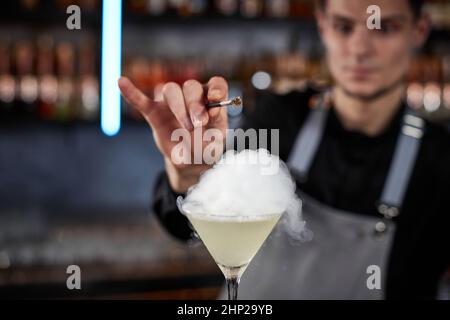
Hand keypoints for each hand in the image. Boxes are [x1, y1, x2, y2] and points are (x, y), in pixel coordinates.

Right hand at [118, 76, 228, 192]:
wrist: (191, 161)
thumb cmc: (206, 147)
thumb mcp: (216, 142)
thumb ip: (214, 128)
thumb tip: (211, 112)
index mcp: (212, 100)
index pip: (216, 84)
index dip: (216, 89)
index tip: (216, 99)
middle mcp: (192, 96)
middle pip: (190, 87)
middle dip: (195, 104)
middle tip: (199, 123)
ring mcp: (172, 104)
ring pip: (171, 90)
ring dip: (179, 107)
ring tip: (187, 127)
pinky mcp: (154, 113)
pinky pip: (142, 101)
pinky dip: (132, 93)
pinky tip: (121, 82)